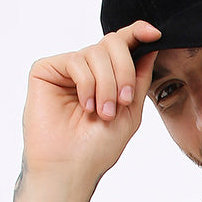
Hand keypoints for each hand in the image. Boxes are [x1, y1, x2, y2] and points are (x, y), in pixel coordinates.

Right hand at [21, 20, 161, 192]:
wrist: (71, 167)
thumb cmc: (97, 148)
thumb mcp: (130, 112)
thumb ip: (139, 78)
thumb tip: (151, 45)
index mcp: (107, 76)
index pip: (122, 45)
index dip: (137, 33)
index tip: (154, 33)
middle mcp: (87, 69)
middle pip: (112, 42)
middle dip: (124, 71)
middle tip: (123, 100)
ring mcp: (66, 69)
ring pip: (95, 52)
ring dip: (106, 84)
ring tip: (103, 112)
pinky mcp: (46, 70)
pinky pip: (75, 60)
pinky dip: (87, 84)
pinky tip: (85, 106)